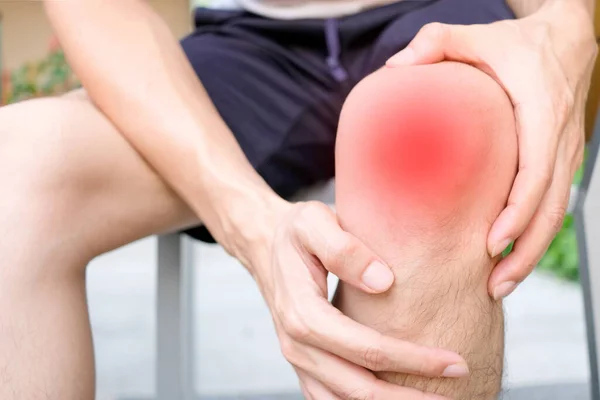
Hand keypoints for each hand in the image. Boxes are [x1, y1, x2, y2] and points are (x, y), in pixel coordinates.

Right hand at [247, 200, 467, 398]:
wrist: (268, 246)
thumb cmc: (296, 233)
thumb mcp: (314, 222)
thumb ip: (344, 248)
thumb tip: (383, 282)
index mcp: (302, 314)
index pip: (366, 350)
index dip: (413, 360)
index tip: (454, 361)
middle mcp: (297, 346)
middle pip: (359, 389)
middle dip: (411, 396)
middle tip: (458, 388)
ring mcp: (299, 360)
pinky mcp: (305, 365)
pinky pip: (333, 399)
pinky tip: (397, 397)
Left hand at [386, 3, 597, 299]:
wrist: (567, 40)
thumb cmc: (519, 43)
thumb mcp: (477, 37)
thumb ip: (437, 43)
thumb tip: (395, 67)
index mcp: (541, 114)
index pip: (536, 175)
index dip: (518, 214)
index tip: (492, 243)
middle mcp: (560, 140)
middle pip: (551, 209)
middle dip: (525, 252)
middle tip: (493, 285)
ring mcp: (566, 154)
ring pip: (558, 214)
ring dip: (532, 254)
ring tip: (500, 285)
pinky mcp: (562, 161)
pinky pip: (555, 205)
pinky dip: (536, 236)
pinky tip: (511, 257)